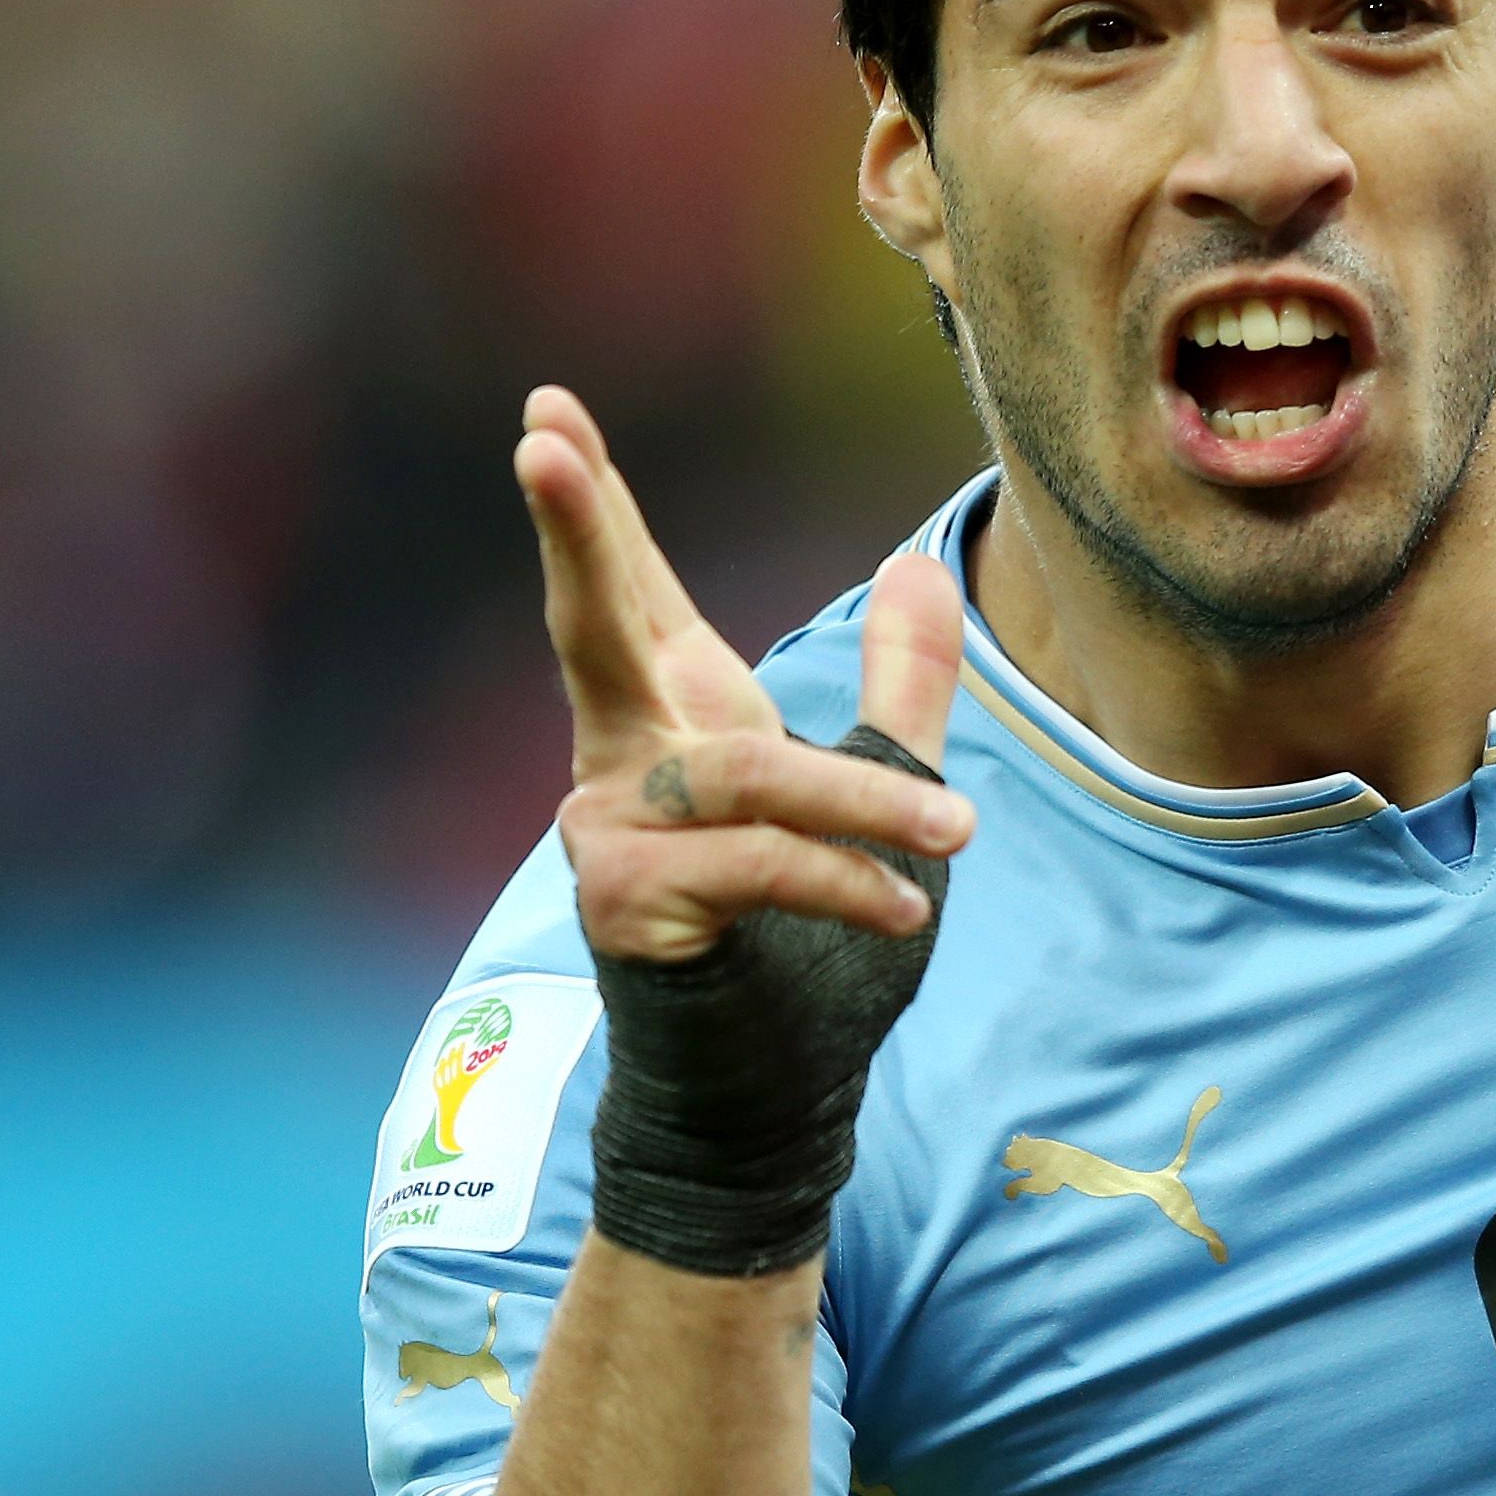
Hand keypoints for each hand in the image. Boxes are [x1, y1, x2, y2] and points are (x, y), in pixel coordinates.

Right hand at [517, 385, 974, 963]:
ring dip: (860, 805)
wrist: (768, 1090)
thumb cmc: (804, 946)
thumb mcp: (877, 795)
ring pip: (744, 778)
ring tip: (957, 833)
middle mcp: (622, 763)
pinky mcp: (628, 907)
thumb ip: (901, 688)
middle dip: (577, 536)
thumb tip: (918, 561)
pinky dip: (841, 879)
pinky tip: (906, 906)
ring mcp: (613, 833)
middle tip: (538, 443)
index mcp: (670, 719)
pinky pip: (753, 867)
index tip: (548, 406)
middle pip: (593, 628)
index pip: (631, 590)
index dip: (595, 502)